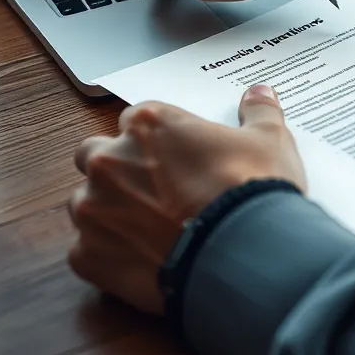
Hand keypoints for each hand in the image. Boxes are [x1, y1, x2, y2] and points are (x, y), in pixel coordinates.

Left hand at [67, 85, 306, 314]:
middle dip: (117, 169)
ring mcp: (94, 210)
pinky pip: (86, 252)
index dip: (155, 138)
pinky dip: (109, 255)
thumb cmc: (253, 188)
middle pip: (95, 155)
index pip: (135, 119)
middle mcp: (111, 160)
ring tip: (149, 229)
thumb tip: (259, 93)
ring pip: (86, 204)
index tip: (175, 156)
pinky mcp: (88, 258)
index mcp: (149, 123)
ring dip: (109, 212)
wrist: (245, 255)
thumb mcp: (268, 139)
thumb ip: (258, 111)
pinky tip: (143, 260)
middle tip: (156, 189)